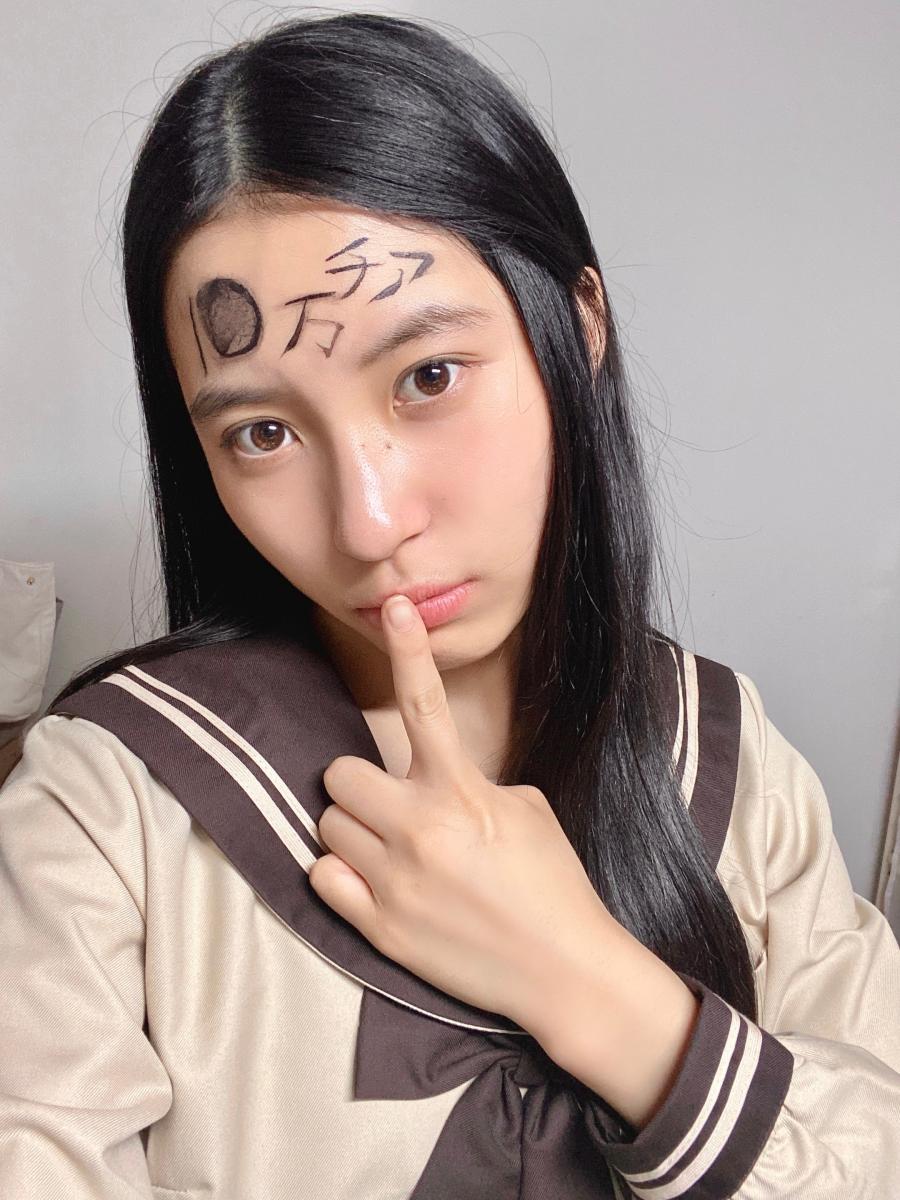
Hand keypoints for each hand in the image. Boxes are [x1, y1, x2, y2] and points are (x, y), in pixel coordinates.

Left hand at [309, 593, 616, 1031]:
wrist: (565, 973)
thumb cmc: (553, 884)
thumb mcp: (525, 810)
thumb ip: (468, 785)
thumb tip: (428, 782)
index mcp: (461, 793)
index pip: (424, 704)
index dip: (409, 649)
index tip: (397, 608)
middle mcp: (418, 831)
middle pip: (340, 774)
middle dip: (361, 785)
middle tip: (392, 804)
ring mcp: (392, 882)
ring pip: (327, 825)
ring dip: (353, 829)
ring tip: (391, 850)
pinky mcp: (377, 928)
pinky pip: (321, 876)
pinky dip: (340, 873)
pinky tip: (374, 882)